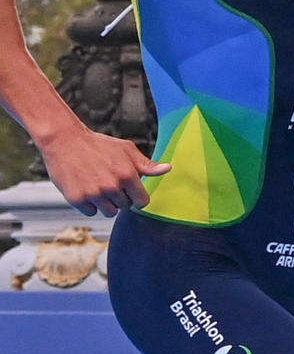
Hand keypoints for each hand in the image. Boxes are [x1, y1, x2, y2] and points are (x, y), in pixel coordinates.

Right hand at [40, 128, 168, 216]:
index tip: (131, 192)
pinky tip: (86, 189)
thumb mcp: (126, 150)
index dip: (137, 198)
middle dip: (120, 197)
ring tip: (99, 187)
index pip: (142, 201)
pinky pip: (91, 212)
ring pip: (109, 212)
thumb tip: (168, 169)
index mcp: (127, 175)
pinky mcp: (76, 199)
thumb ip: (146, 164)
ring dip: (106, 204)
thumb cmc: (98, 144)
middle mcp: (111, 186)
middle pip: (125, 207)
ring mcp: (93, 194)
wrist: (65, 141)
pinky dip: (89, 205)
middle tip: (109, 183)